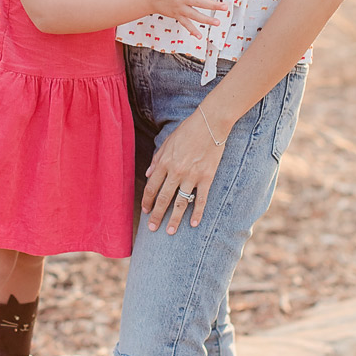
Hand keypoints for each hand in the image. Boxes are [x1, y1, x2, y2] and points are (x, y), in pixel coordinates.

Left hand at [141, 108, 228, 233]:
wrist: (210, 123)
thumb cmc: (188, 130)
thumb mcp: (167, 141)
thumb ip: (157, 159)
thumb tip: (148, 174)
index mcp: (165, 162)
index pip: (152, 187)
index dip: (147, 201)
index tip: (145, 211)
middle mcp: (176, 171)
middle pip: (164, 198)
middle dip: (157, 215)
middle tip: (153, 228)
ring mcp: (192, 176)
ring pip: (181, 202)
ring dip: (174, 218)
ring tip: (170, 231)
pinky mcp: (207, 177)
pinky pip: (201, 198)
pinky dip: (197, 212)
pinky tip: (193, 224)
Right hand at [146, 0, 228, 37]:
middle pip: (199, 2)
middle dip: (212, 5)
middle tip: (224, 6)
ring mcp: (179, 8)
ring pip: (194, 15)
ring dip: (206, 19)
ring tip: (217, 22)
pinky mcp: (176, 15)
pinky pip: (185, 24)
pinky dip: (192, 30)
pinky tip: (200, 36)